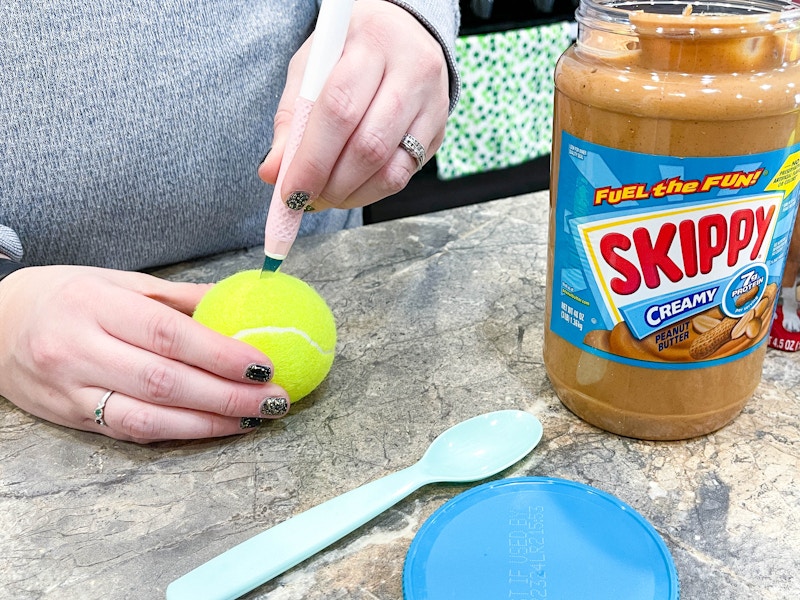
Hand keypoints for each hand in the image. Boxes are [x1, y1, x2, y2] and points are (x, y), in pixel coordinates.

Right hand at [0, 266, 289, 442]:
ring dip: (210, 424)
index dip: (220, 354)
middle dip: (228, 396)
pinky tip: (214, 427)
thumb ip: (181, 298)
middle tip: (275, 399)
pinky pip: (130, 433)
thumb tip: (242, 302)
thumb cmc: (67, 295)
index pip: (167, 334)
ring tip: (255, 418)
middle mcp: (78, 349)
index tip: (265, 364)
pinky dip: (178, 433)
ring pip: (148, 419)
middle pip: (164, 382)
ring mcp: (70, 390)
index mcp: (94, 304)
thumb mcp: (119, 281)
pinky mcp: (70, 419)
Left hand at [258, 0, 449, 209]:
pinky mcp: (439, 129)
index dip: (312, 159)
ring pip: (390, 167)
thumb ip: (292, 117)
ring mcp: (432, 102)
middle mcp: (411, 69)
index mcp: (372, 42)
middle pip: (368, 145)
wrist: (403, 35)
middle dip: (331, 184)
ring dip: (351, 193)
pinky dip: (371, 192)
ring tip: (325, 196)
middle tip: (306, 199)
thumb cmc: (349, 51)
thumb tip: (273, 172)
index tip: (291, 191)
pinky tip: (351, 190)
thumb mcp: (312, 68)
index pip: (339, 109)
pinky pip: (404, 175)